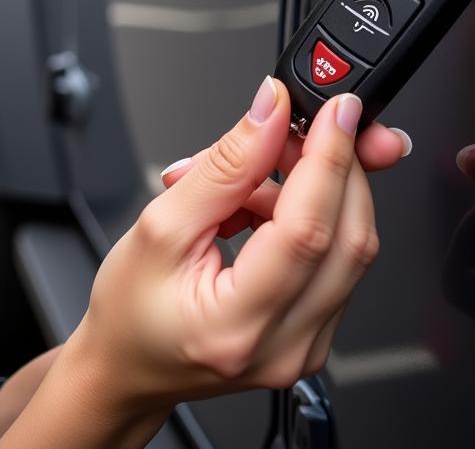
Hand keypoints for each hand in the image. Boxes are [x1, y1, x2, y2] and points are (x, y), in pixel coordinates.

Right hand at [71, 77, 400, 413]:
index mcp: (237, 325)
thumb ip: (222, 166)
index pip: (307, 231)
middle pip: (348, 238)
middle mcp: (286, 346)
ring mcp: (308, 347)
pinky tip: (265, 205)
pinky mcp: (315, 335)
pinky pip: (335, 261)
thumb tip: (268, 113)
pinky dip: (310, 216)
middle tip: (301, 124)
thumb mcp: (160, 224)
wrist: (126, 365)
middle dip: (336, 166)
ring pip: (348, 246)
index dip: (328, 160)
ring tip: (248, 179)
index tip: (334, 110)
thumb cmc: (129, 309)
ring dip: (315, 190)